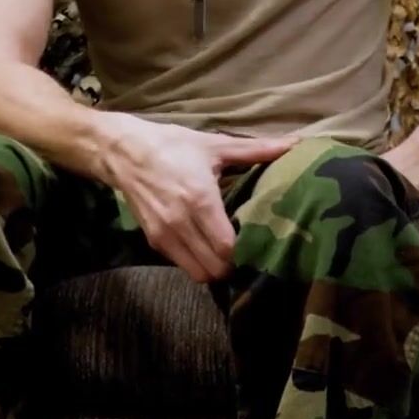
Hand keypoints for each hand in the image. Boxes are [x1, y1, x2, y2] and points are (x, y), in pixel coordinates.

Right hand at [97, 116, 297, 283]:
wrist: (123, 152)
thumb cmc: (172, 146)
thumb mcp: (214, 145)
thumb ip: (255, 150)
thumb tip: (294, 144)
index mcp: (200, 199)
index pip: (227, 247)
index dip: (245, 252)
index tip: (257, 243)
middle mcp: (181, 222)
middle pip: (215, 268)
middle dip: (233, 266)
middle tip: (245, 253)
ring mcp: (165, 235)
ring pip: (198, 274)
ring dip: (214, 269)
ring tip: (224, 254)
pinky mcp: (153, 240)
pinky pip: (181, 265)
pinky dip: (195, 262)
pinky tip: (203, 247)